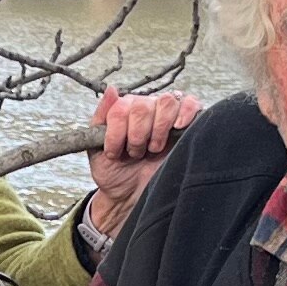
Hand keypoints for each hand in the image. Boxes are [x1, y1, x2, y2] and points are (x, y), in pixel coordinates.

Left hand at [82, 88, 200, 240]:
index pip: (121, 106)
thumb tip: (112, 89)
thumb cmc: (115, 173)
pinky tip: (178, 126)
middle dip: (137, 135)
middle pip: (143, 105)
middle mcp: (146, 108)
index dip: (117, 132)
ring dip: (158, 129)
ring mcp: (167, 115)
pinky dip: (186, 112)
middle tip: (136, 153)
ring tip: (153, 149)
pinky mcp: (187, 125)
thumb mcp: (95, 149)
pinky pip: (191, 104)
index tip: (114, 152)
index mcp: (124, 110)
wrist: (132, 196)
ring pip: (166, 102)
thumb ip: (99, 119)